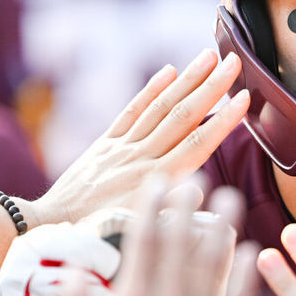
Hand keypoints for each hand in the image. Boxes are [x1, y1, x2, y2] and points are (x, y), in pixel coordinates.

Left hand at [26, 49, 249, 227]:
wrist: (51, 227)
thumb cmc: (100, 238)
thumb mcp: (140, 234)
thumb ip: (170, 214)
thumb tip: (200, 194)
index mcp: (154, 183)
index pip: (197, 144)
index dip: (224, 121)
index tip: (245, 98)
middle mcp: (140, 159)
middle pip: (183, 116)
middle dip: (211, 87)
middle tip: (233, 62)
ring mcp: (122, 147)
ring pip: (160, 107)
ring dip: (187, 79)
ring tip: (209, 56)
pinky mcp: (105, 143)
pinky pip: (131, 111)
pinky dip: (151, 89)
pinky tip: (169, 71)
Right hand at [55, 179, 260, 295]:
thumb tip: (76, 272)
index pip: (145, 242)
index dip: (152, 207)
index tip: (158, 181)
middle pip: (183, 244)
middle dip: (190, 207)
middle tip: (198, 177)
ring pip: (215, 265)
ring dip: (223, 228)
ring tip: (230, 199)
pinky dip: (245, 272)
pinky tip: (250, 249)